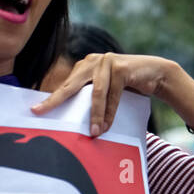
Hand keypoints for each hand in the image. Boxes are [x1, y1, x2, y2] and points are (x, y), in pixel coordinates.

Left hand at [32, 53, 175, 136]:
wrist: (157, 73)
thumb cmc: (130, 85)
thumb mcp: (108, 89)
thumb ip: (93, 96)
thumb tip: (77, 119)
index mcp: (85, 66)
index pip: (66, 85)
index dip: (52, 98)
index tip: (36, 110)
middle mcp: (93, 61)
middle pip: (71, 85)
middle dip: (56, 100)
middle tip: (41, 112)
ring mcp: (106, 61)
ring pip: (96, 93)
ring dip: (95, 115)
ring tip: (93, 132)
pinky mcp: (121, 67)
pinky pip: (113, 94)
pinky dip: (110, 111)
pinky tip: (106, 124)